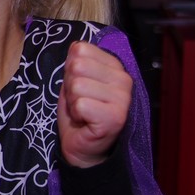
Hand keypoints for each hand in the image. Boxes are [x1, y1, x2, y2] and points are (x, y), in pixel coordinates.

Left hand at [57, 41, 131, 167]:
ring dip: (73, 101)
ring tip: (83, 112)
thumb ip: (76, 63)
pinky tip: (85, 121)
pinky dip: (76, 114)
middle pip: (77, 66)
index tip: (80, 88)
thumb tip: (75, 47)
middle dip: (70, 86)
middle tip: (80, 102)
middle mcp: (124, 80)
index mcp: (115, 67)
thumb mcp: (74, 82)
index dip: (70, 69)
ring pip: (78, 85)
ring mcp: (122, 99)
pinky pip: (81, 104)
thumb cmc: (80, 114)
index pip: (81, 49)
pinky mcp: (115, 117)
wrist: (83, 147)